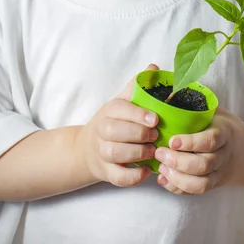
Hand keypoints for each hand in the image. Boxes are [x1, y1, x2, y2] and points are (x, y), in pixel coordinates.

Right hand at [76, 64, 160, 187]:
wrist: (88, 148)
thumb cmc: (113, 122)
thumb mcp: (122, 102)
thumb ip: (137, 86)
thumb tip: (153, 67)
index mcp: (109, 111)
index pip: (119, 109)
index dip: (137, 114)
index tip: (155, 119)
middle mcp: (102, 131)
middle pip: (115, 131)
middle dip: (138, 134)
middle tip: (156, 136)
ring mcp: (102, 152)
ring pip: (115, 153)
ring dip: (137, 153)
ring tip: (152, 152)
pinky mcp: (106, 172)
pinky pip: (117, 177)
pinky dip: (133, 177)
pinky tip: (146, 171)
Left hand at [154, 106, 243, 194]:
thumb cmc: (221, 125)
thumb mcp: (214, 111)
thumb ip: (195, 103)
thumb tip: (167, 84)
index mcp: (224, 133)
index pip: (210, 140)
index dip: (191, 142)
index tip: (172, 140)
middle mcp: (224, 155)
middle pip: (204, 164)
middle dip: (179, 161)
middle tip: (159, 152)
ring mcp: (220, 173)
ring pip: (202, 184)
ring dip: (178, 179)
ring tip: (161, 168)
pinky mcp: (214, 185)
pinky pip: (197, 192)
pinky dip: (179, 188)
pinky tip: (164, 179)